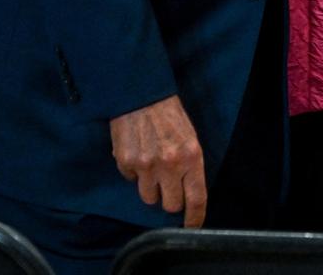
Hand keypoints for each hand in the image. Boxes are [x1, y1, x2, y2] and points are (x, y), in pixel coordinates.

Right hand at [109, 94, 206, 226]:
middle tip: (169, 186)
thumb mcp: (190, 137)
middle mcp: (169, 164)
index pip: (196, 198)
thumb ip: (190, 165)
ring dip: (151, 187)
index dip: (195, 217)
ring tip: (152, 166)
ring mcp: (146, 165)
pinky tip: (138, 154)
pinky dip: (135, 173)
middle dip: (170, 200)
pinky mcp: (126, 162)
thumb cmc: (170, 116)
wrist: (142, 96)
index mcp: (191, 157)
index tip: (192, 226)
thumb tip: (187, 193)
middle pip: (170, 205)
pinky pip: (131, 180)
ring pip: (149, 197)